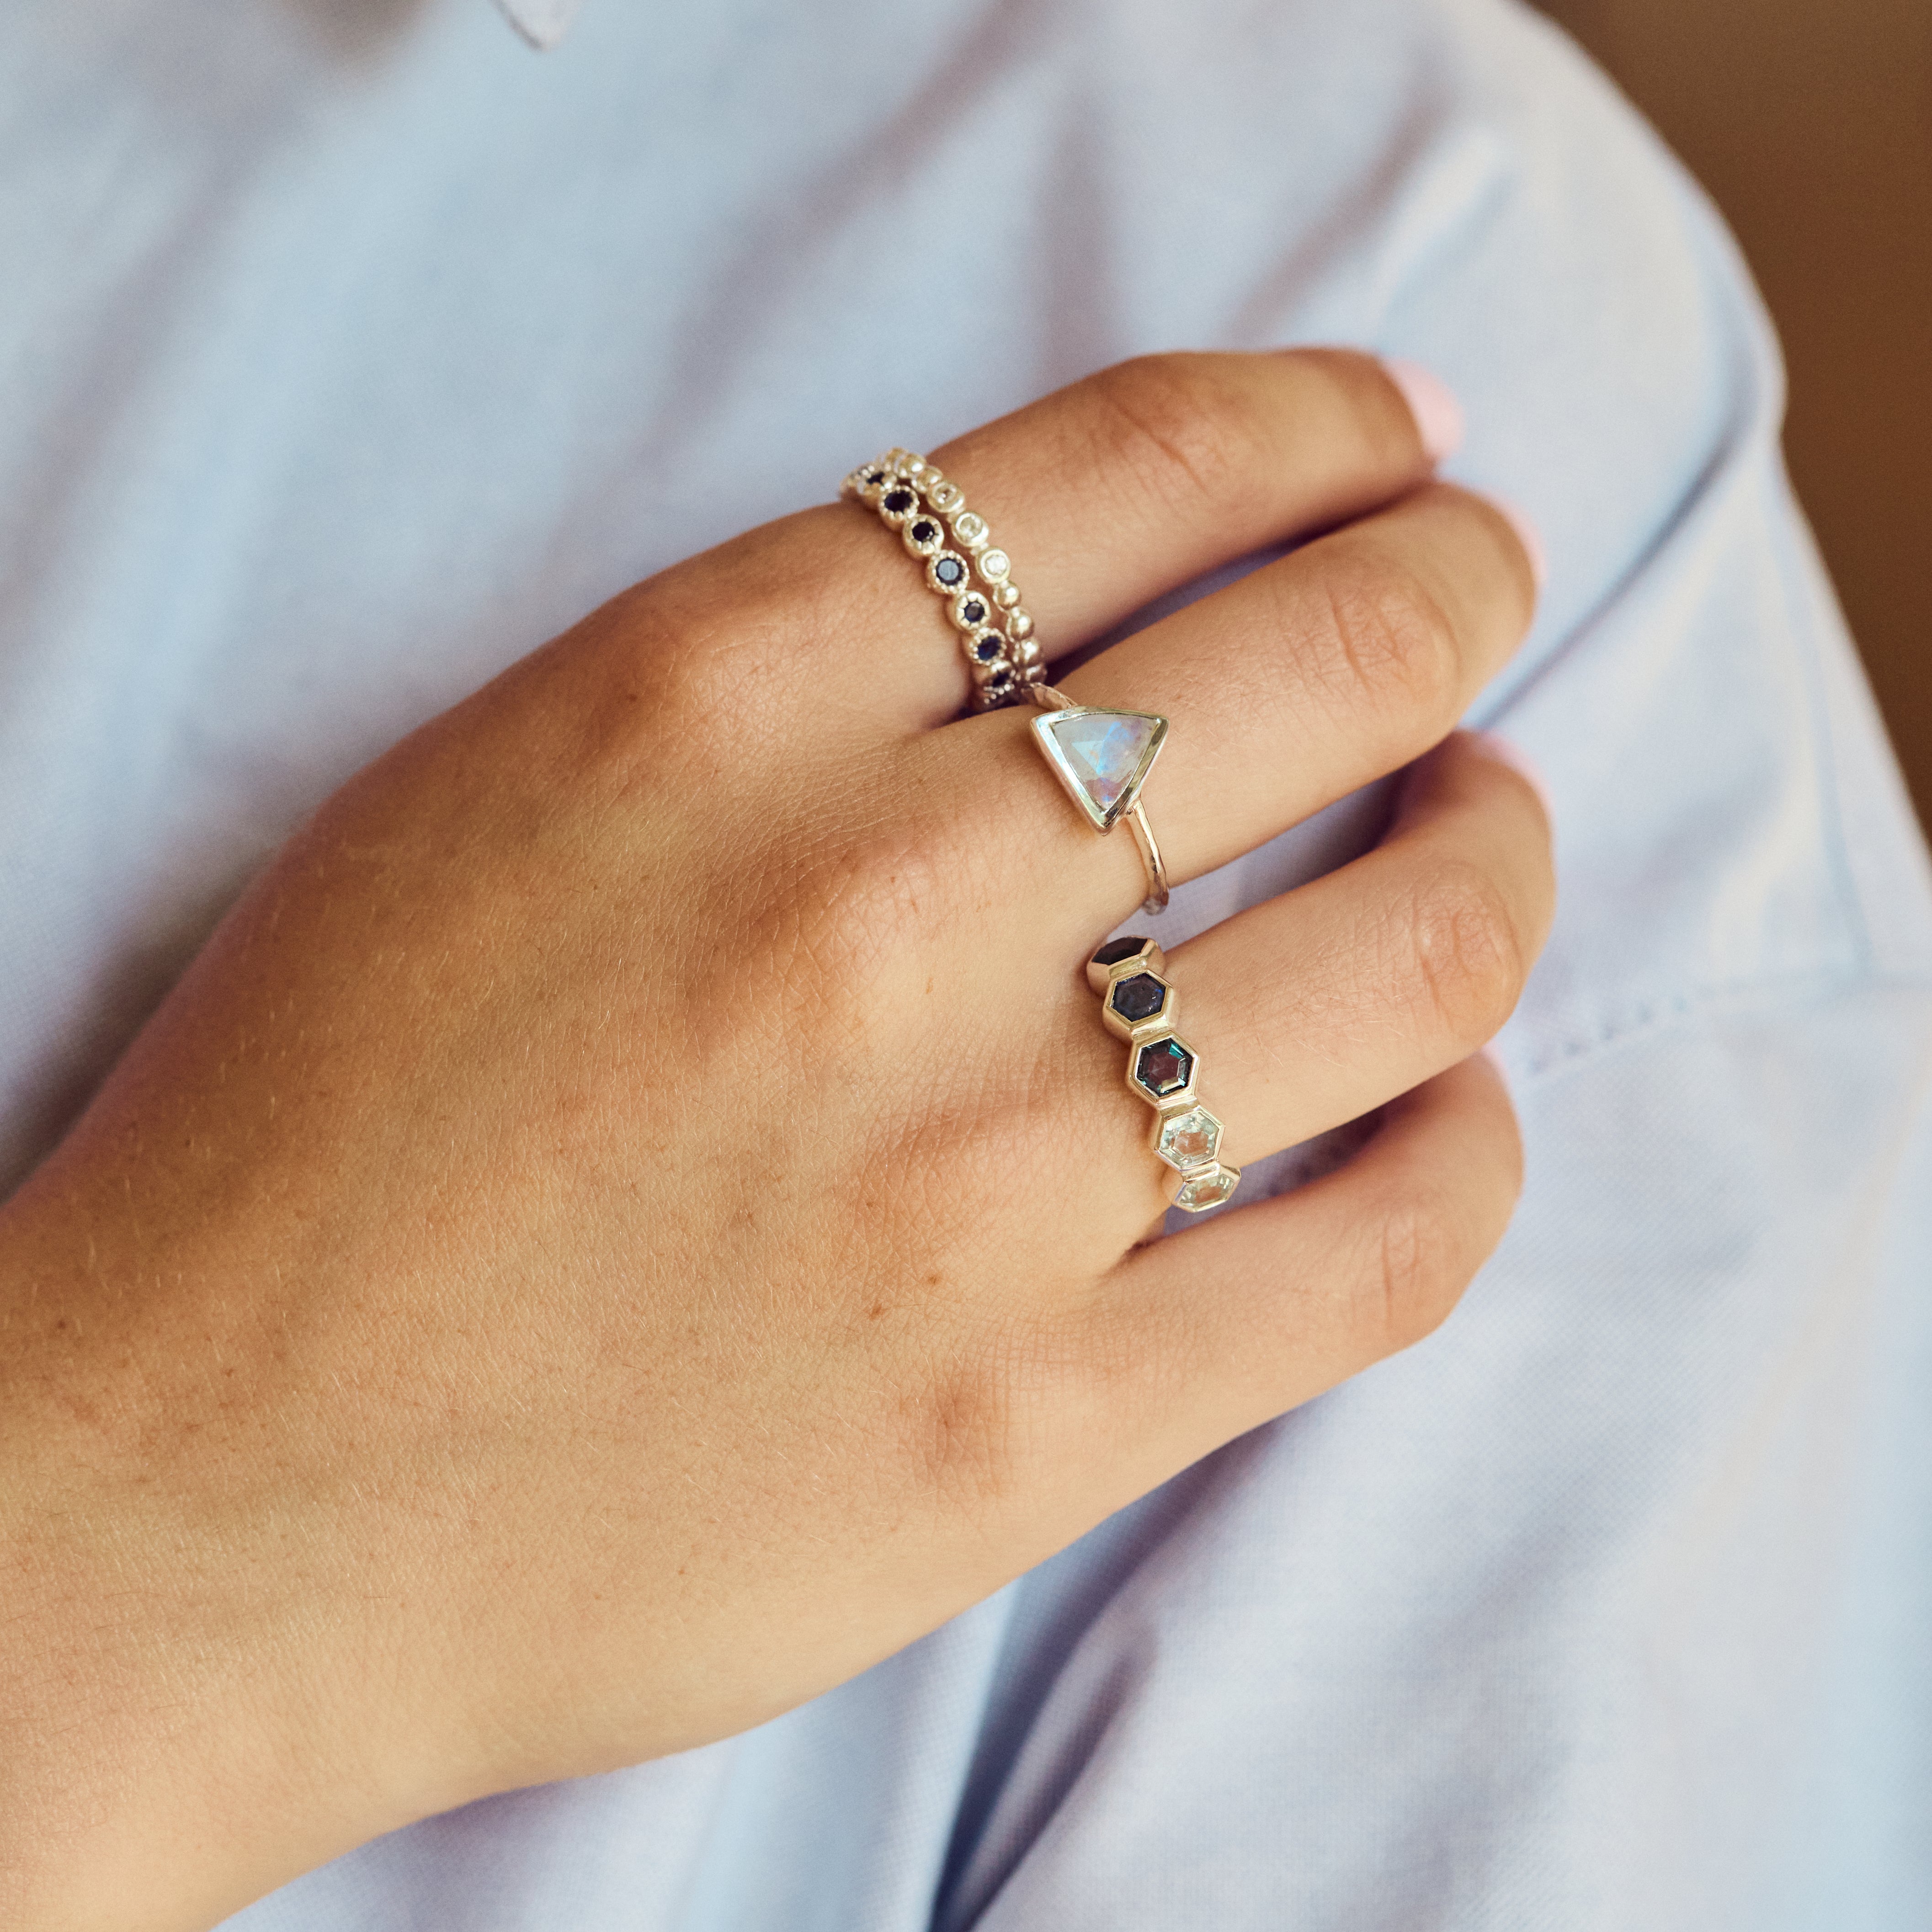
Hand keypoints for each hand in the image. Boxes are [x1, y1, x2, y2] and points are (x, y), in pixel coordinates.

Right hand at [0, 350, 1549, 1927]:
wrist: (206, 1495)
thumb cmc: (322, 1132)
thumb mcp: (507, 793)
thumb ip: (778, 679)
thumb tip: (1082, 622)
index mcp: (705, 710)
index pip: (1121, 471)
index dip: (1310, 423)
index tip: (1390, 438)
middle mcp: (867, 911)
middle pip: (1323, 665)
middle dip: (1453, 593)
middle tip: (1476, 594)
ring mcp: (969, 1186)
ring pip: (1415, 953)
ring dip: (1495, 856)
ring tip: (1483, 833)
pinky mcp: (1028, 1425)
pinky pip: (1385, 1250)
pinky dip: (1470, 1145)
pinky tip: (1452, 1097)